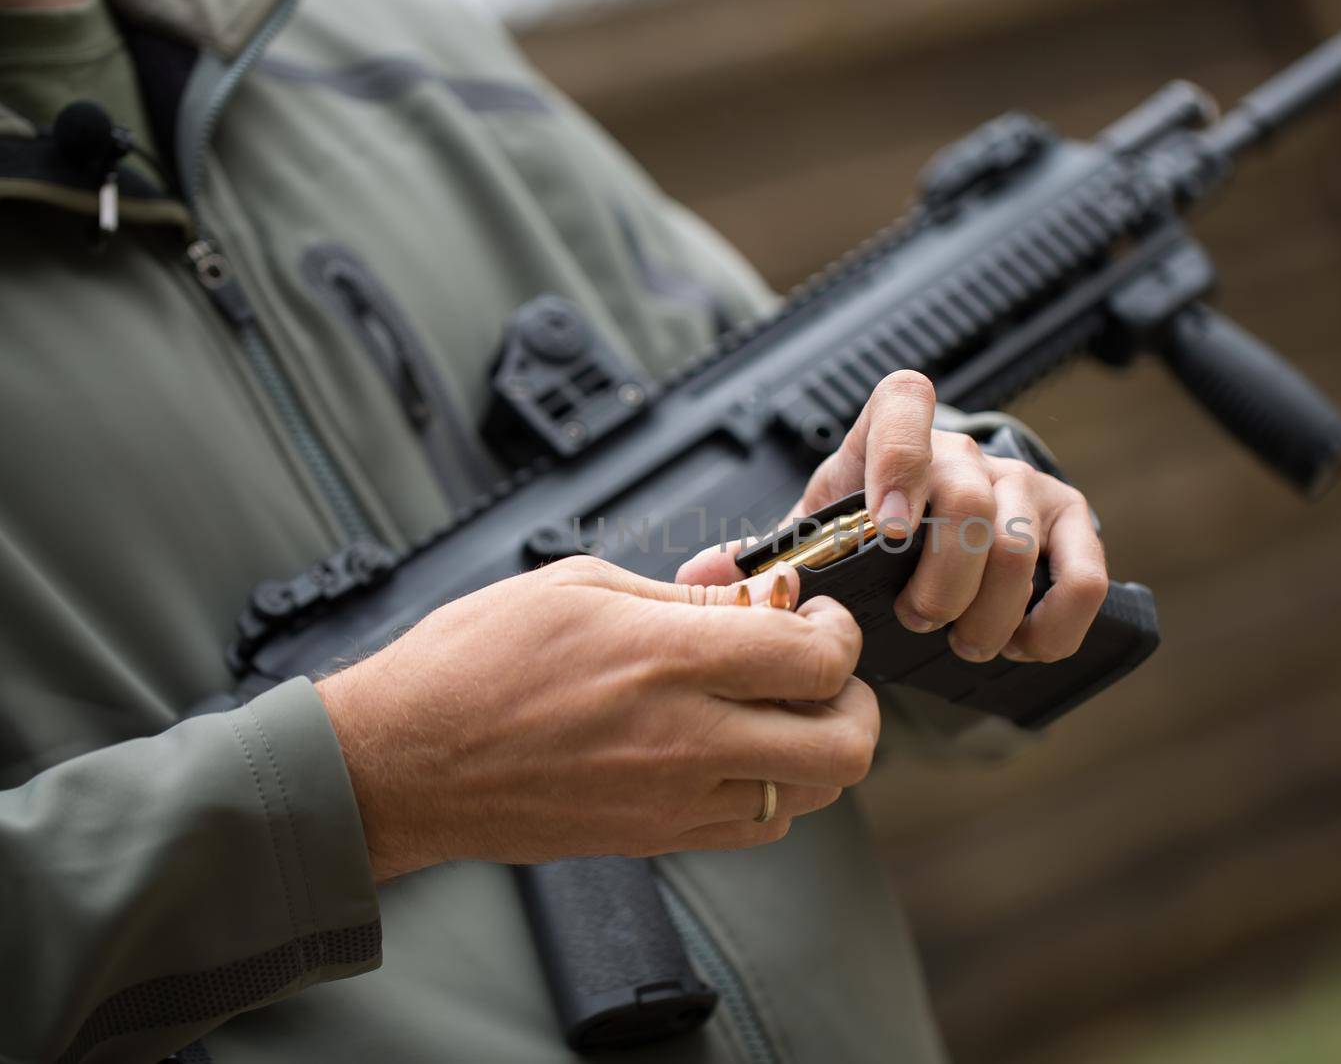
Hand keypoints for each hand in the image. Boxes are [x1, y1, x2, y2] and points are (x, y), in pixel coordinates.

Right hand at [317, 556, 876, 882]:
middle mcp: (685, 737)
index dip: (840, 631)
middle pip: (844, 745)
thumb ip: (683, 591)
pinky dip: (772, 789)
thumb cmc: (473, 663)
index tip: (818, 617)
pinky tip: (736, 751)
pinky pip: (757, 827)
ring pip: (811, 795)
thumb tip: (750, 584)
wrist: (403, 760)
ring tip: (778, 709)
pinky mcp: (656, 837)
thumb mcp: (580, 584)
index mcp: (668, 658)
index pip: (818, 659)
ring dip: (816, 747)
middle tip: (823, 672)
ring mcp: (674, 799)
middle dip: (855, 701)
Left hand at [678, 370, 1106, 663]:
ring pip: (1020, 542)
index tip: (889, 529)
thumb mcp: (814, 540)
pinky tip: (1023, 645)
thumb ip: (763, 558)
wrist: (931, 545)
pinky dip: (1056, 620)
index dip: (901, 456)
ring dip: (990, 611)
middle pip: (968, 498)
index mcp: (886, 443)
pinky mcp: (1069, 522)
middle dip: (943, 578)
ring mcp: (1022, 483)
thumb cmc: (865, 541)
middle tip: (920, 621)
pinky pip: (1082, 569)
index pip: (903, 401)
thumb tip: (698, 580)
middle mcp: (962, 453)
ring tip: (965, 646)